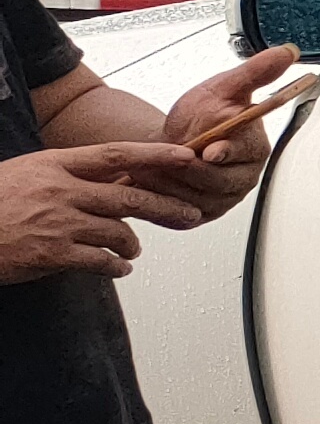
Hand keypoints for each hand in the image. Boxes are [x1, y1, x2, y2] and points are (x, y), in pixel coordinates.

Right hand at [0, 145, 206, 284]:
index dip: (154, 156)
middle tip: (188, 214)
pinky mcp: (51, 254)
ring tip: (133, 249)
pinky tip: (118, 268)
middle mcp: (60, 190)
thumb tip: (109, 179)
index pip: (115, 155)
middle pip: (129, 198)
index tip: (186, 156)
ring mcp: (57, 223)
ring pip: (118, 232)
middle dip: (166, 208)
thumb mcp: (27, 173)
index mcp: (54, 165)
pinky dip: (116, 267)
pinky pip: (101, 262)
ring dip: (132, 243)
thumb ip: (67, 175)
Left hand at [140, 43, 303, 218]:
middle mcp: (243, 178)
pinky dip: (160, 197)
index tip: (210, 149)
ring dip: (169, 180)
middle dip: (186, 165)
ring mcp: (222, 200)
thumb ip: (254, 72)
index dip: (226, 152)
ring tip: (154, 163)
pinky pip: (179, 213)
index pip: (245, 154)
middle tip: (167, 151)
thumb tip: (287, 52)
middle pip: (216, 180)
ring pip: (194, 198)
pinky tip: (153, 180)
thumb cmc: (198, 118)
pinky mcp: (199, 216)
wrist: (170, 141)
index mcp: (255, 149)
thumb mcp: (223, 88)